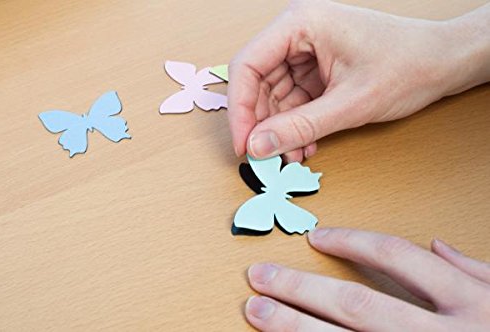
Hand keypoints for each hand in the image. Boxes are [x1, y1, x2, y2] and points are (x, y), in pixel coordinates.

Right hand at [228, 1, 489, 161]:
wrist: (442, 62)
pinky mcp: (315, 69)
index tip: (243, 144)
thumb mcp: (350, 103)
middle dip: (261, 123)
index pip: (247, 65)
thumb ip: (300, 126)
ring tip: (292, 155)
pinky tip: (304, 144)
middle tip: (266, 156)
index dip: (240, 109)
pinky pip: (291, 100)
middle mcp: (297, 33)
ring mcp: (305, 52)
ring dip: (279, 129)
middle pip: (257, 82)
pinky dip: (294, 125)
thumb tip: (258, 146)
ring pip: (273, 96)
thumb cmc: (407, 65)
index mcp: (301, 24)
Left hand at [245, 228, 489, 330]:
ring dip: (293, 327)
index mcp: (469, 304)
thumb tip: (436, 245)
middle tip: (260, 275)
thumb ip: (474, 273)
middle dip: (302, 288)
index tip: (315, 237)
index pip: (398, 257)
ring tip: (257, 310)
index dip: (352, 243)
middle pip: (357, 304)